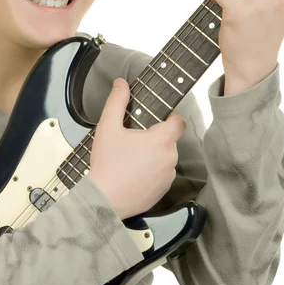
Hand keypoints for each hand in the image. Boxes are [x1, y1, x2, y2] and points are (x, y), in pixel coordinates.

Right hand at [89, 78, 185, 218]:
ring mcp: (168, 176)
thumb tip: (121, 84)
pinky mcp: (163, 191)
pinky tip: (133, 174)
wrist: (104, 200)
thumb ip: (117, 102)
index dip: (171, 118)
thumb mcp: (108, 127)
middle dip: (155, 139)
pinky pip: (162, 176)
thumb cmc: (107, 165)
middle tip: (134, 141)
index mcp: (161, 140)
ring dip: (154, 156)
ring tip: (131, 160)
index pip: (179, 122)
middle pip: (170, 141)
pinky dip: (152, 173)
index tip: (157, 119)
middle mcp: (170, 158)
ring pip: (165, 159)